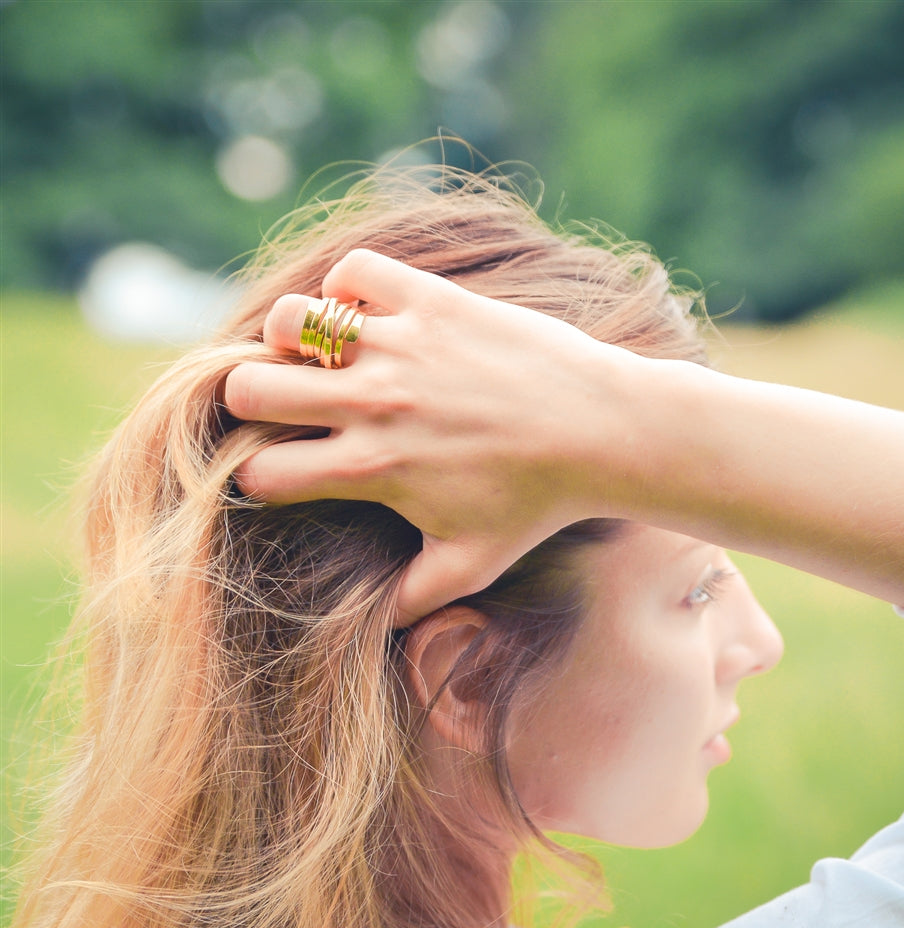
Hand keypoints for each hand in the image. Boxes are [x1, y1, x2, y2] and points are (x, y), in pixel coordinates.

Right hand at [224, 250, 630, 622]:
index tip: (287, 471)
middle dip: (253, 402)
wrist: (599, 430)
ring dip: (290, 338)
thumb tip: (378, 627)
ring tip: (321, 354)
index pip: (262, 471)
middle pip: (249, 389)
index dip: (262, 476)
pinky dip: (349, 286)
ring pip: (287, 320)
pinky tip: (369, 312)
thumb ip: (413, 598)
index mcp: (371, 468)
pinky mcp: (434, 301)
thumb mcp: (471, 563)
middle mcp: (373, 403)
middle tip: (289, 406)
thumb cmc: (536, 503)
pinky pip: (357, 271)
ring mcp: (401, 346)